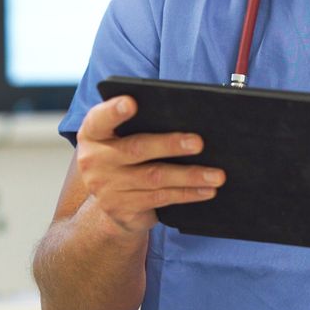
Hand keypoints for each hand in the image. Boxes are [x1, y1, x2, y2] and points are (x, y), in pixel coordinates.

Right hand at [75, 96, 224, 234]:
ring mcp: (106, 187)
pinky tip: (207, 190)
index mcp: (93, 135)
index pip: (99, 119)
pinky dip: (188, 193)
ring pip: (155, 177)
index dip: (114, 110)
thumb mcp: (122, 142)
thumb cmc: (125, 161)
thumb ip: (141, 128)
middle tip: (198, 142)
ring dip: (190, 176)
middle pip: (136, 149)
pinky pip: (161, 198)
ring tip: (216, 175)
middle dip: (170, 145)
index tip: (131, 102)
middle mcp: (94, 160)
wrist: (110, 207)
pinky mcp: (122, 208)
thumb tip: (186, 118)